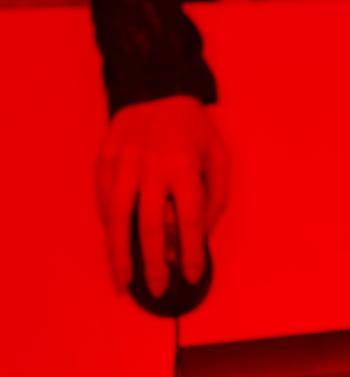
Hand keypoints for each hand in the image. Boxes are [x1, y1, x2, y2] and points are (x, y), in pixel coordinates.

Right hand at [96, 97, 228, 298]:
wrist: (156, 88)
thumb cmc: (193, 129)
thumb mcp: (218, 156)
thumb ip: (216, 197)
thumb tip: (200, 236)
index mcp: (186, 165)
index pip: (189, 219)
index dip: (190, 251)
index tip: (191, 275)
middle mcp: (153, 166)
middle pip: (152, 225)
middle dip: (155, 263)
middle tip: (159, 288)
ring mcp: (124, 163)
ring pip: (117, 218)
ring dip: (120, 254)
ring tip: (124, 281)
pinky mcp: (105, 160)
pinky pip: (104, 201)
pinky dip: (110, 228)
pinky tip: (116, 246)